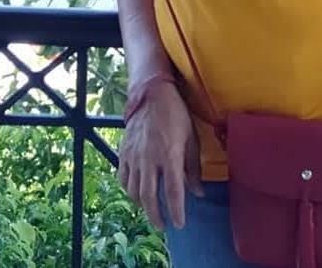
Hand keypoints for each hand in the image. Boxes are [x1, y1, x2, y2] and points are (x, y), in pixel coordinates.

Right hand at [117, 81, 202, 229]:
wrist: (152, 95)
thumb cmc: (177, 115)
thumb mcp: (191, 138)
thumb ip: (193, 167)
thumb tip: (198, 192)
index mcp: (170, 155)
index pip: (173, 191)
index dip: (176, 211)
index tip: (179, 224)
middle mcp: (150, 159)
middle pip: (150, 197)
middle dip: (156, 215)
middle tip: (163, 225)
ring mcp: (134, 156)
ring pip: (134, 190)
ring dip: (142, 205)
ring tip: (151, 210)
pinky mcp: (124, 152)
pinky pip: (123, 178)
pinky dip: (129, 190)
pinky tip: (136, 193)